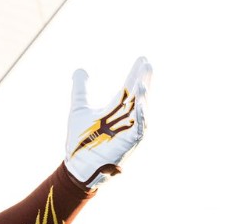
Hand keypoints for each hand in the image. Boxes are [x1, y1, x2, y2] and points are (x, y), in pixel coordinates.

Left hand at [63, 56, 150, 187]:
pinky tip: (141, 102)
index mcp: (116, 109)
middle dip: (143, 80)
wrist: (77, 164)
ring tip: (143, 82)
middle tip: (147, 63)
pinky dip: (141, 116)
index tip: (143, 59)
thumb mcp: (79, 108)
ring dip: (143, 97)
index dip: (136, 74)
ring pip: (140, 110)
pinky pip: (139, 128)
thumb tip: (81, 69)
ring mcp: (129, 130)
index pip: (129, 88)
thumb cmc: (80, 139)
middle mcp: (125, 118)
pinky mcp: (129, 142)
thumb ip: (80, 89)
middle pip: (137, 96)